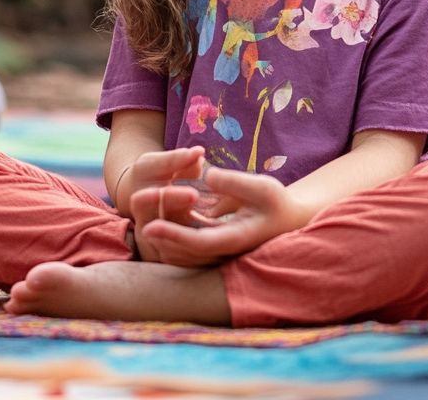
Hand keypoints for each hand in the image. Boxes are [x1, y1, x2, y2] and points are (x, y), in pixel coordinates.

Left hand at [135, 167, 298, 266]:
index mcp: (235, 239)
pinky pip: (181, 243)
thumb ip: (235, 183)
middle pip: (182, 249)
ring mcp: (214, 251)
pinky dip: (167, 228)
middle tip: (141, 197)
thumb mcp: (262, 187)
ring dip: (160, 227)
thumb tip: (208, 175)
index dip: (174, 236)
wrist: (286, 219)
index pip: (199, 243)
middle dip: (159, 227)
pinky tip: (157, 207)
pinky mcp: (208, 244)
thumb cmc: (277, 202)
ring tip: (147, 197)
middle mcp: (221, 251)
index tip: (150, 227)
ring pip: (178, 250)